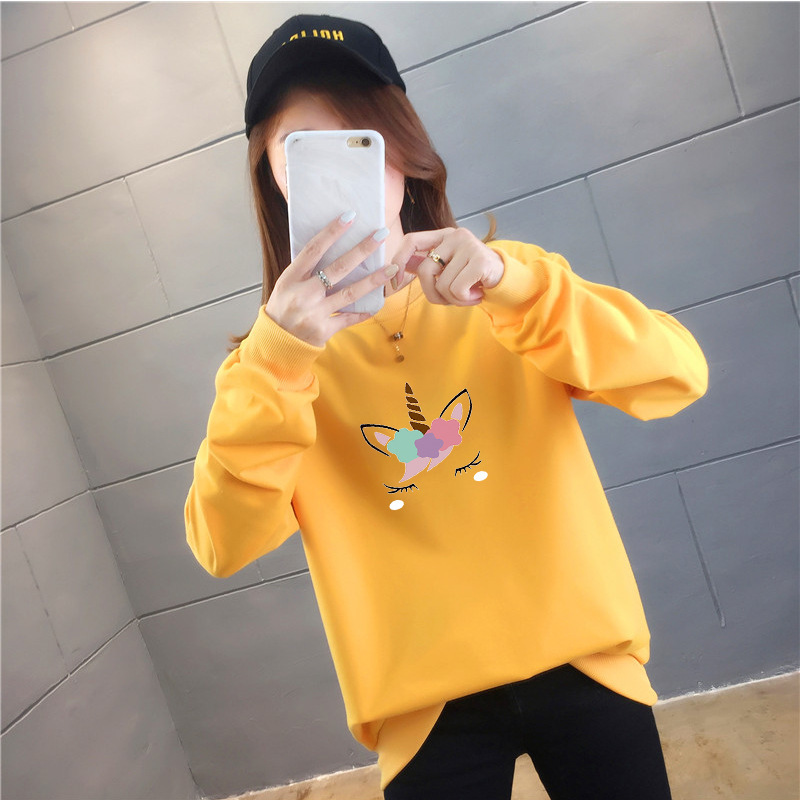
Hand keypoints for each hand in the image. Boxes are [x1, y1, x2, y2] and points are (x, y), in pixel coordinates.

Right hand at [265, 214, 398, 346]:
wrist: (276, 344)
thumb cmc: (282, 309)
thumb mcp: (285, 285)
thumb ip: (305, 270)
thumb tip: (329, 247)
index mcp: (291, 278)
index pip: (314, 250)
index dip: (332, 232)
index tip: (349, 217)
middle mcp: (303, 294)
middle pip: (338, 268)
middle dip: (362, 250)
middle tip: (381, 234)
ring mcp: (314, 313)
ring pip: (349, 294)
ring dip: (372, 280)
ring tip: (391, 268)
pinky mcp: (324, 331)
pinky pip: (349, 318)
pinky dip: (363, 312)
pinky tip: (378, 303)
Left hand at [392, 227, 503, 305]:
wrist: (503, 279)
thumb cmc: (471, 276)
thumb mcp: (447, 268)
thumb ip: (425, 265)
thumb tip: (396, 268)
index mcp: (443, 236)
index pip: (412, 240)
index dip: (399, 260)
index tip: (396, 280)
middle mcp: (455, 236)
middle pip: (425, 271)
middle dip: (433, 293)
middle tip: (448, 299)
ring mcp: (469, 246)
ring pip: (443, 284)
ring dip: (453, 299)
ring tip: (467, 294)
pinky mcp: (480, 260)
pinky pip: (458, 289)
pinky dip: (464, 299)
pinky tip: (476, 294)